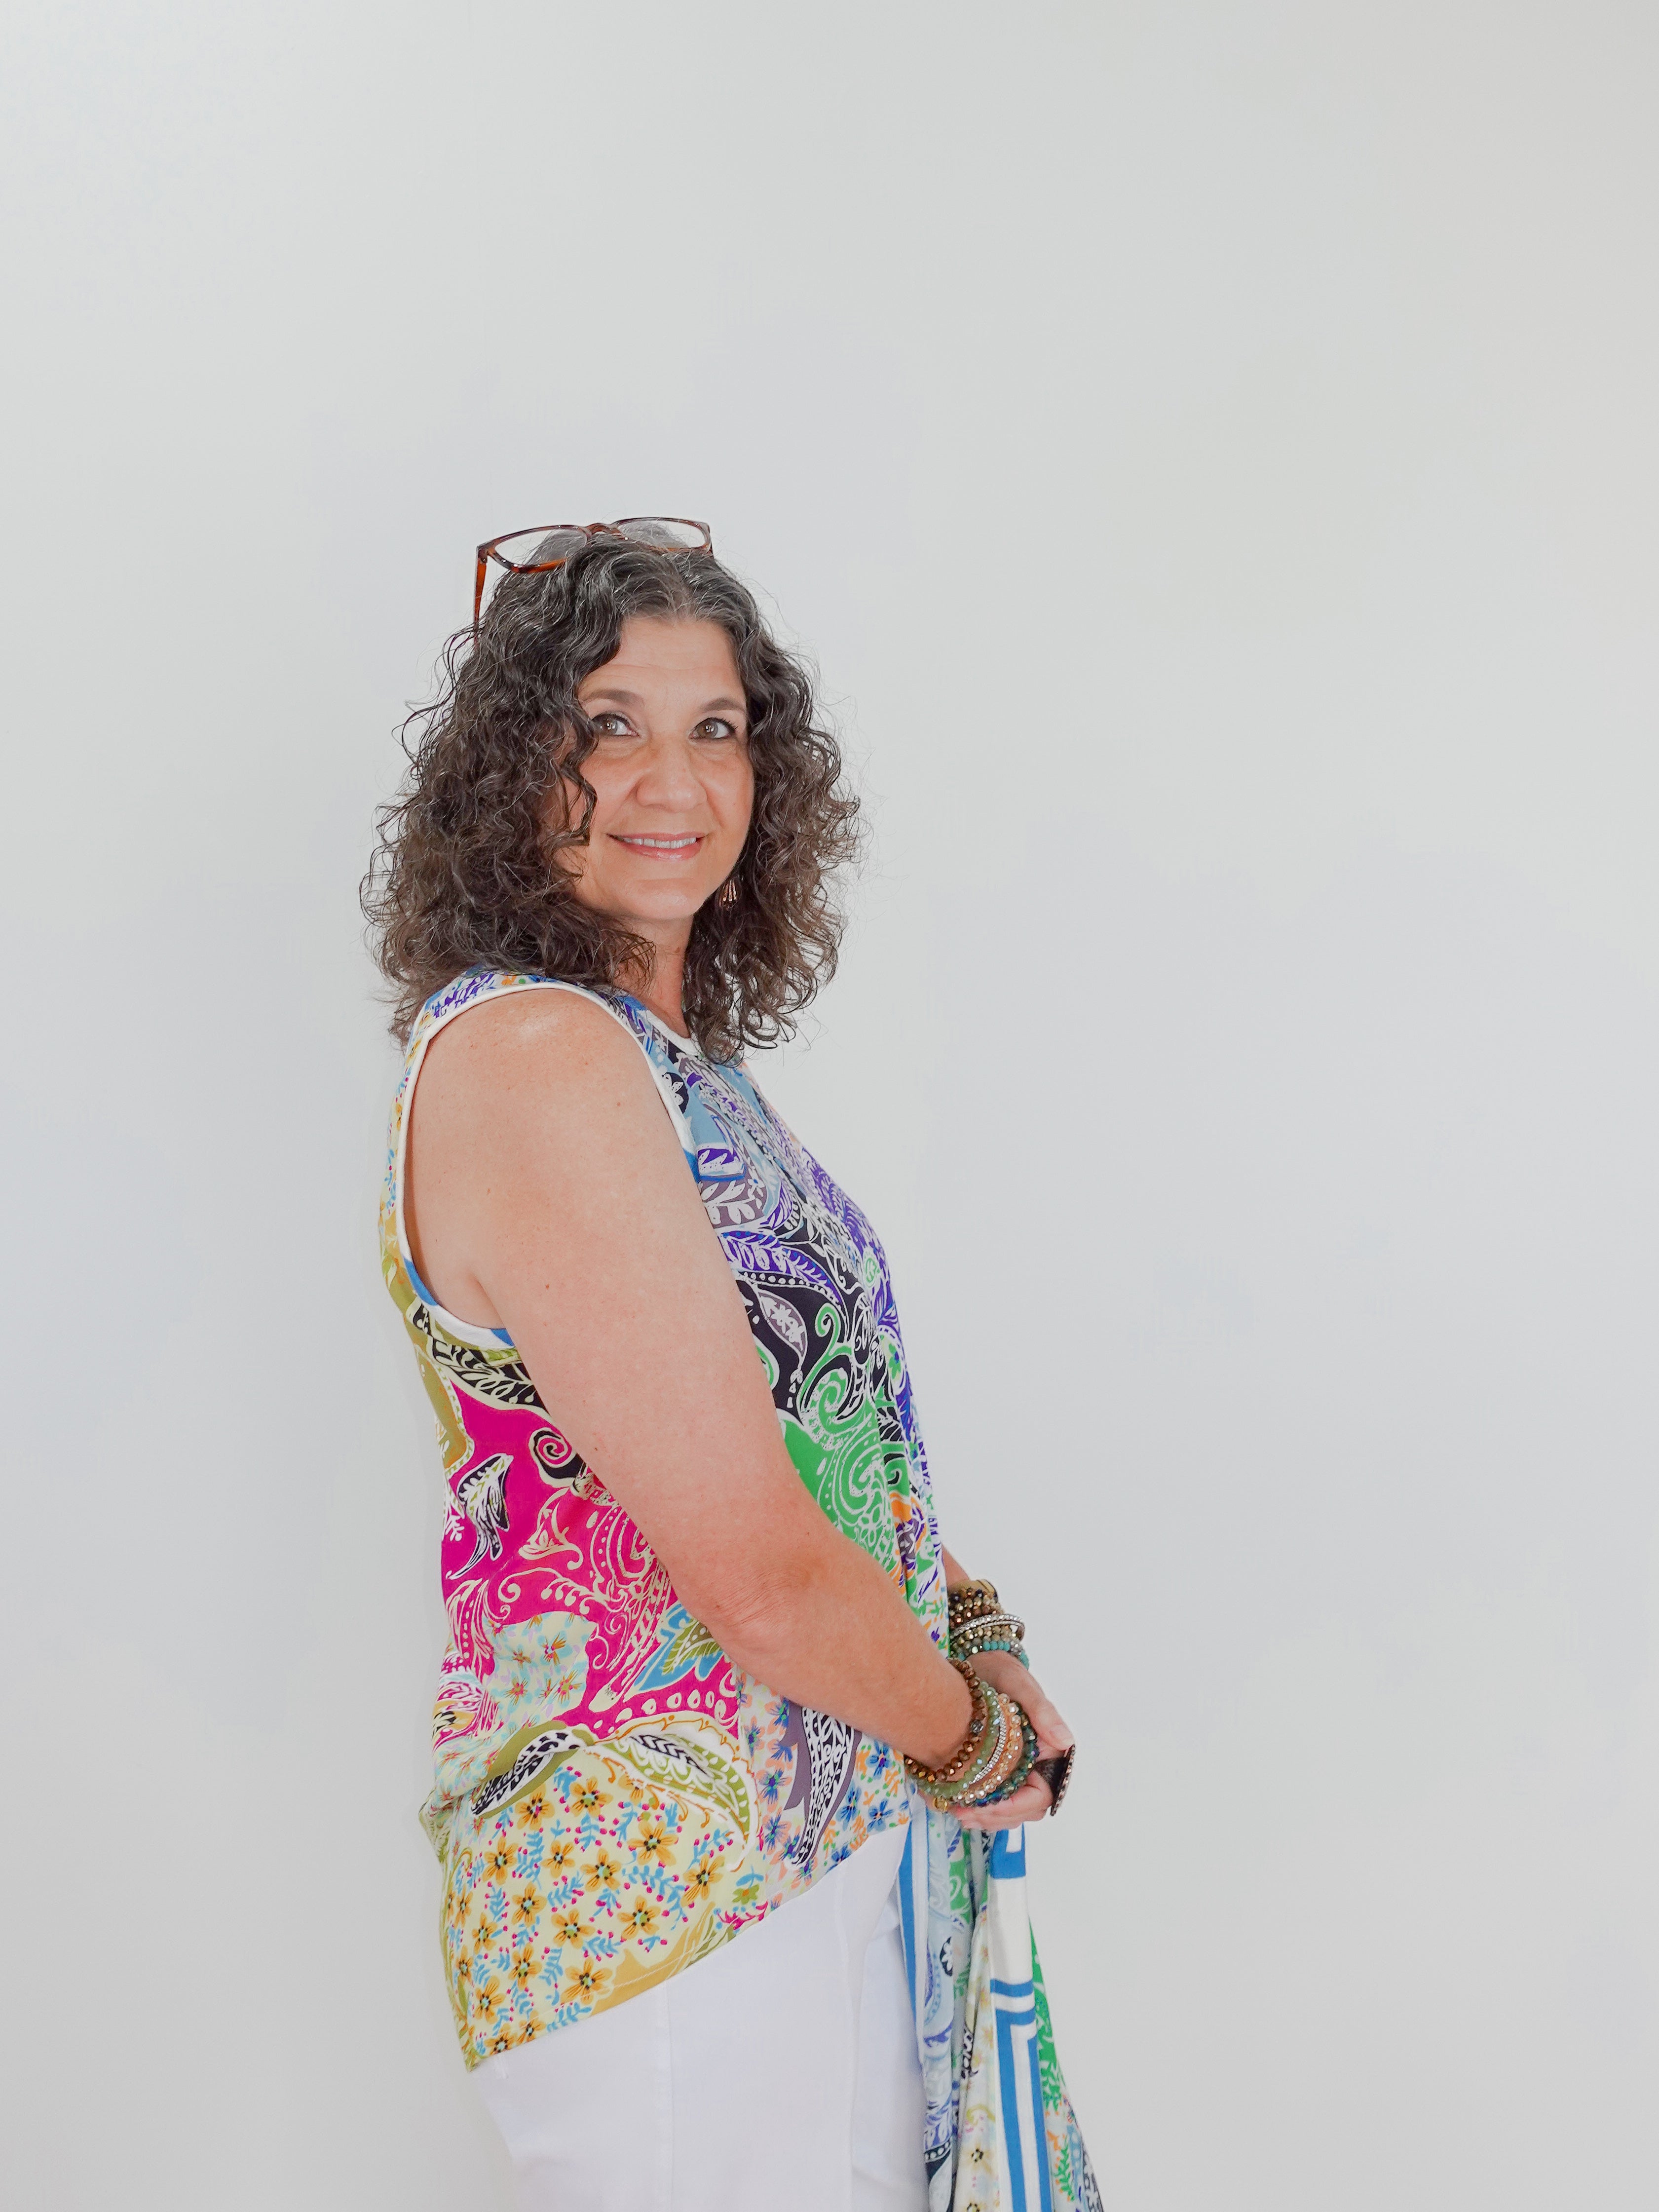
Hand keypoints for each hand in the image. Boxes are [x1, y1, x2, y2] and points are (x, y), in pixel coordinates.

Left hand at [952, 1651, 1074, 1831]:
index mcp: (1049, 1749)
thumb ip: (1043, 1713)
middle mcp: (1036, 1764)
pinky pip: (993, 1797)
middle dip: (994, 1816)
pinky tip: (953, 1803)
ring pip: (1008, 1809)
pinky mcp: (998, 1768)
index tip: (987, 1806)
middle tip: (961, 1813)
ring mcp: (1017, 1768)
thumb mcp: (1019, 1685)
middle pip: (1024, 1809)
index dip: (1016, 1807)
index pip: (1041, 1795)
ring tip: (955, 1811)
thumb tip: (1065, 1742)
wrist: (977, 1660)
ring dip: (984, 1816)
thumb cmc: (1001, 1669)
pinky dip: (976, 1805)